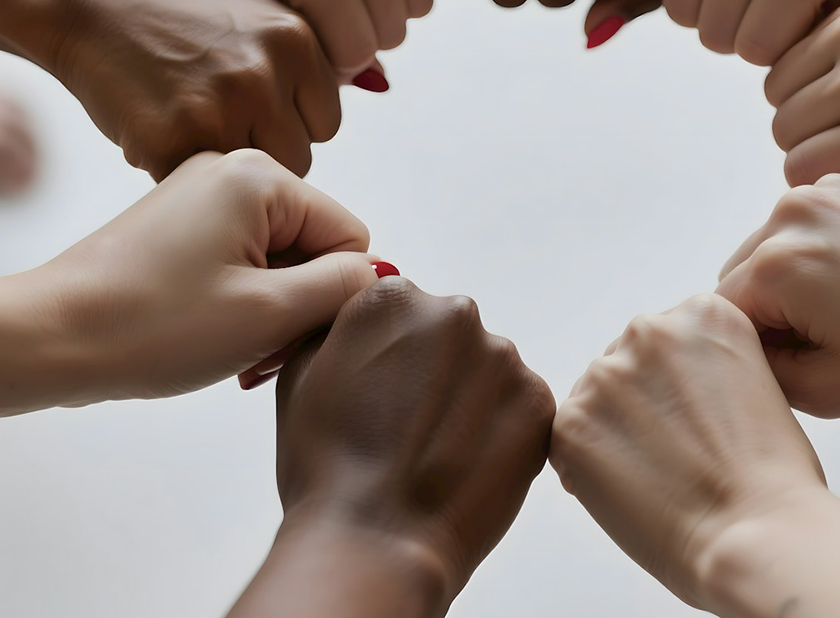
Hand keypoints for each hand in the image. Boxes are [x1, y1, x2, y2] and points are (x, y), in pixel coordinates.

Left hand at [36, 149, 377, 400]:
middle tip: (253, 348)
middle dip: (297, 303)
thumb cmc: (151, 326)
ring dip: (267, 310)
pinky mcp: (175, 222)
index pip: (350, 236)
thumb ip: (343, 288)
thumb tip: (378, 274)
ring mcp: (199, 193)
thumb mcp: (269, 314)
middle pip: (313, 243)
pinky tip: (206, 331)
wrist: (48, 337)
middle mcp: (230, 168)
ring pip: (277, 257)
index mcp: (259, 174)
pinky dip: (236, 302)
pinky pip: (239, 259)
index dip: (331, 295)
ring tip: (226, 345)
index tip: (284, 332)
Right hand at [48, 0, 339, 179]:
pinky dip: (187, 176)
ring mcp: (224, 103)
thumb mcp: (257, 18)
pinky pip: (207, 189)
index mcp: (298, 38)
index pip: (324, 120)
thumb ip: (310, 57)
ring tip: (192, 128)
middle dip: (261, 151)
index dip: (285, 122)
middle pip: (299, 156)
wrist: (94, 8)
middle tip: (214, 122)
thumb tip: (381, 83)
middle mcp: (269, 69)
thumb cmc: (179, 23)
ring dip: (229, 170)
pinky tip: (164, 136)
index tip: (246, 104)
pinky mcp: (178, 136)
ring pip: (258, 180)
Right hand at [261, 279, 554, 608]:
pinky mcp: (537, 403)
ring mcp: (502, 358)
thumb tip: (366, 326)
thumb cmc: (328, 468)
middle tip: (408, 428)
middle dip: (434, 373)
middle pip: (448, 336)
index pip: (399, 311)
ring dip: (469, 401)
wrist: (374, 542)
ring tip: (436, 453)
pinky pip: (518, 408)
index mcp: (393, 298)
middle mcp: (454, 313)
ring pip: (487, 372)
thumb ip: (339, 330)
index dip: (388, 358)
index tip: (381, 392)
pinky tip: (466, 465)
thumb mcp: (302, 375)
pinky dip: (499, 432)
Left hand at [550, 294, 824, 611]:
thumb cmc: (772, 478)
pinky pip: (571, 439)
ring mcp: (606, 374)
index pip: (669, 341)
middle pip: (628, 363)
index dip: (680, 389)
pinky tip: (633, 493)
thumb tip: (664, 390)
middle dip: (642, 405)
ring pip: (596, 400)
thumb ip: (704, 368)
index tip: (701, 424)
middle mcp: (651, 329)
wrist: (757, 535)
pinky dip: (590, 468)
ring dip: (614, 434)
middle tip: (676, 457)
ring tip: (657, 478)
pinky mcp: (572, 421)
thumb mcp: (754, 385)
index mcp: (704, 314)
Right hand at [715, 174, 839, 417]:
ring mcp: (824, 189)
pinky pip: (812, 222)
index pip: (724, 315)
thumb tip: (741, 349)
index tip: (801, 360)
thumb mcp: (828, 391)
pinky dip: (827, 249)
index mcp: (775, 264)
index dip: (755, 348)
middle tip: (831, 338)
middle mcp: (788, 213)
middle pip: (742, 275)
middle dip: (771, 309)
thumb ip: (762, 372)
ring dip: (795, 277)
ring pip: (774, 246)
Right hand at [765, 0, 839, 195]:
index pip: (801, 170)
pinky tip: (838, 84)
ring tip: (839, 115)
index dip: (817, 181)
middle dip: (805, 145)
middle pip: (784, 130)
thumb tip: (809, 191)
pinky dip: (803, 74)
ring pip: (778, 92)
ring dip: (800, 109)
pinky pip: (793, 55)